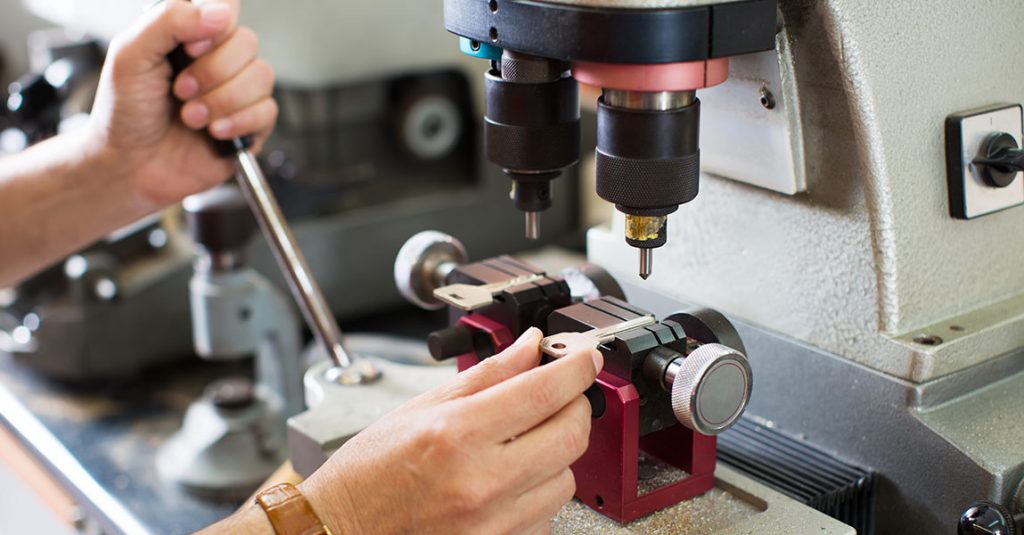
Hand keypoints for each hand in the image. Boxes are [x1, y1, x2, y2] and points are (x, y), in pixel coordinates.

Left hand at [86, 0, 276, 210]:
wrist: (131, 166)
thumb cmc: (124, 112)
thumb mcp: (130, 54)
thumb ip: (169, 19)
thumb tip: (221, 12)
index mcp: (190, 35)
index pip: (225, 8)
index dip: (214, 27)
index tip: (187, 49)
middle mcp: (218, 59)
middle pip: (247, 43)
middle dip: (212, 72)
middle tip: (180, 91)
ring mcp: (237, 92)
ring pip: (262, 76)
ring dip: (222, 100)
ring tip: (191, 117)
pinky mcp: (251, 124)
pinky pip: (267, 111)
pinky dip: (238, 122)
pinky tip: (213, 131)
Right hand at [300, 328, 603, 534]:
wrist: (341, 530)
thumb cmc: (369, 473)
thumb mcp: (422, 407)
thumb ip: (487, 375)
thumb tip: (531, 347)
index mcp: (458, 434)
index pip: (544, 391)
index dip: (576, 367)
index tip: (585, 357)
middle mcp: (481, 481)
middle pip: (571, 435)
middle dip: (574, 407)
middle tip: (559, 395)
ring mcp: (494, 522)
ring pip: (565, 478)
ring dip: (555, 454)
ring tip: (521, 444)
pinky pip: (545, 514)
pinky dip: (538, 492)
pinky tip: (508, 481)